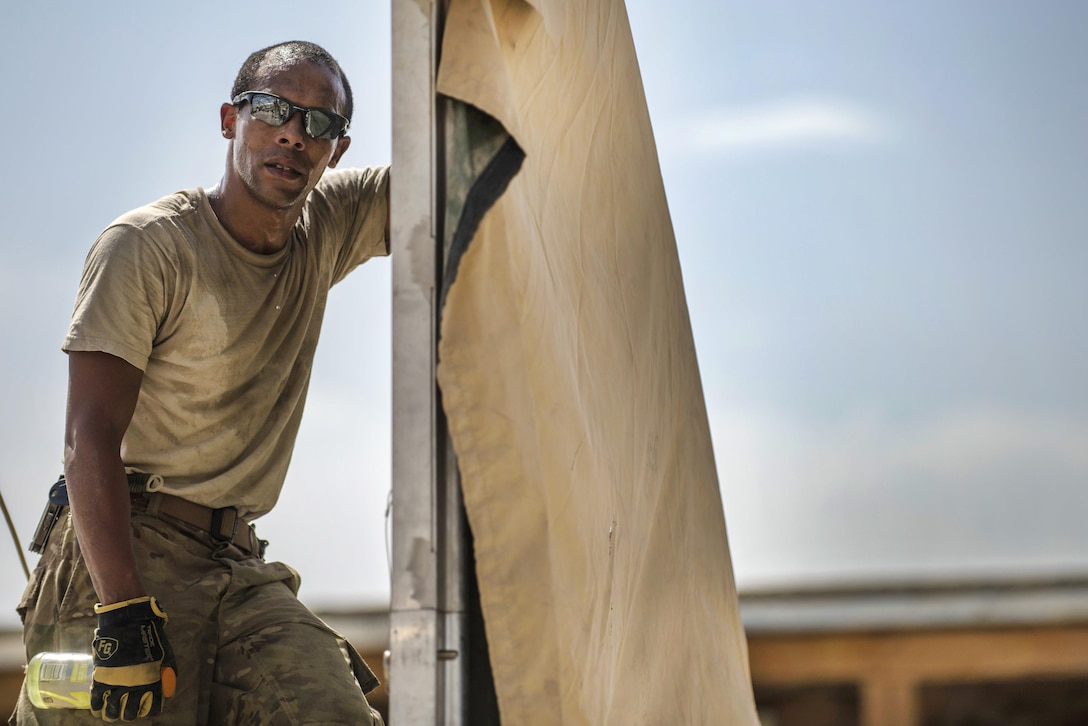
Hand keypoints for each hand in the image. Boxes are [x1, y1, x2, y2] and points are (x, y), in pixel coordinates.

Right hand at [90, 596, 177, 720]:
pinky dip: (97, 708)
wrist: (128, 622)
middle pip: (131, 713)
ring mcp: (116, 684)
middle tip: (129, 708)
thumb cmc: (150, 637)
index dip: (150, 709)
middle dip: (131, 712)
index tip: (147, 706)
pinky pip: (96, 701)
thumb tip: (166, 692)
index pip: (152, 708)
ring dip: (114, 713)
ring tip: (114, 712)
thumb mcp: (167, 655)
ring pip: (112, 711)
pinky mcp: (100, 678)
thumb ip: (167, 675)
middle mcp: (134, 687)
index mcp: (153, 682)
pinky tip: (99, 709)